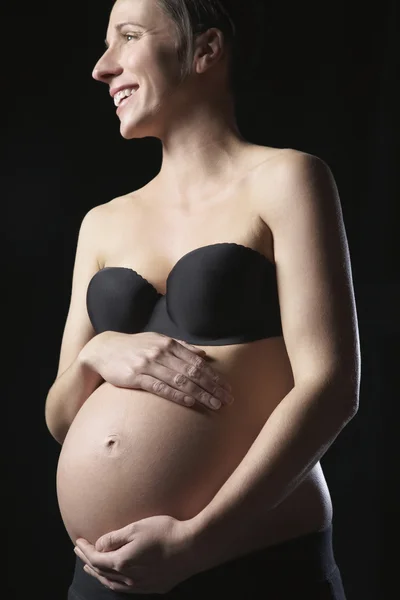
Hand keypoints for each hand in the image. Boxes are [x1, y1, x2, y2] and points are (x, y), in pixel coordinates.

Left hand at [73, 515, 197, 593]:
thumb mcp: (136, 528)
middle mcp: (130, 578)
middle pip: (102, 573)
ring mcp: (142, 585)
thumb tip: (98, 545)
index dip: (85, 549)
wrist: (192, 547)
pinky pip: (127, 588)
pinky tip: (116, 578)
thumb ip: (115, 538)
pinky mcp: (155, 586)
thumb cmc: (165, 532)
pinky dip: (115, 582)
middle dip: (89, 561)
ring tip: (92, 567)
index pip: (96, 558)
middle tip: (80, 551)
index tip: (78, 540)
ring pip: (113, 584)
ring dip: (100, 575)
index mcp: (122, 562)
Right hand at [80, 331, 233, 410]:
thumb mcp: (157, 340)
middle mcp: (161, 353)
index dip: (214, 376)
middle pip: (193, 372)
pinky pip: (161, 387)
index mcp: (168, 344)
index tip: (227, 388)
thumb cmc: (133, 346)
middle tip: (228, 399)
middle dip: (213, 387)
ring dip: (201, 394)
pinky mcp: (136, 377)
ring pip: (181, 380)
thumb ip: (180, 347)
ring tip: (215, 404)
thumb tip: (203, 354)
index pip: (197, 362)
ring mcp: (149, 364)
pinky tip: (190, 402)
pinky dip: (177, 395)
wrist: (102, 350)